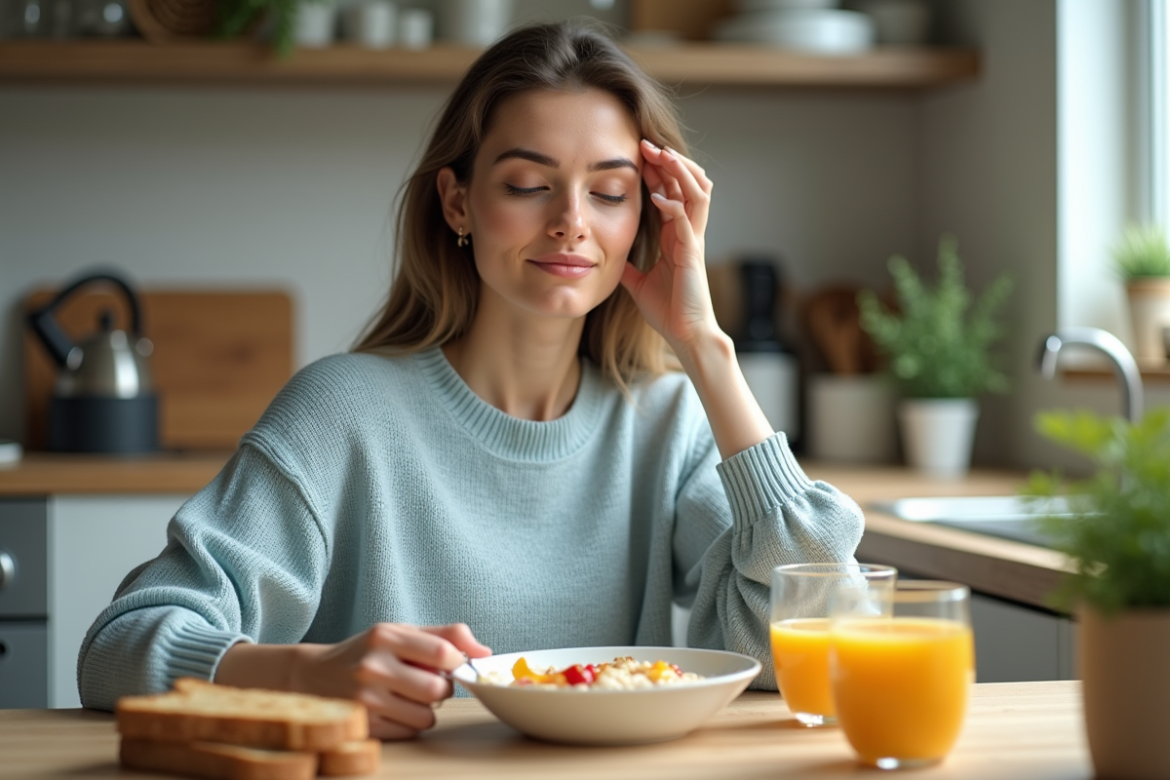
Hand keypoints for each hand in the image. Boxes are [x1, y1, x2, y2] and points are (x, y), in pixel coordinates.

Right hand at [294, 623, 490, 739]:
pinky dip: (409, 724)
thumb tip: (486, 652)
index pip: (443, 652)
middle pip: (438, 690)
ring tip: (405, 696)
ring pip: (426, 716)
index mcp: (385, 636)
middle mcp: (373, 667)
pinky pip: (409, 732)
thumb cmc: (368, 652)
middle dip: (441, 689)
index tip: (449, 664)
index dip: (456, 662)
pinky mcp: (363, 725)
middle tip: (426, 682)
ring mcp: (365, 699)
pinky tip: (391, 710)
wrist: (313, 676)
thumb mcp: (401, 633)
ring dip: (425, 710)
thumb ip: (445, 636)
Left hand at [620, 139, 720, 354]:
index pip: (672, 192)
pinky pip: (686, 222)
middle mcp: (688, 233)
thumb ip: (628, 267)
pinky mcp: (692, 255)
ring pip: (697, 194)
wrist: (685, 335)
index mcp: (677, 236)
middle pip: (688, 184)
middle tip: (648, 144)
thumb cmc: (668, 311)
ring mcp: (693, 241)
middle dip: (670, 161)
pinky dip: (674, 206)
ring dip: (679, 172)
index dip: (658, 172)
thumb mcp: (639, 283)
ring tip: (661, 155)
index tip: (639, 156)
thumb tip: (609, 258)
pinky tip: (658, 197)